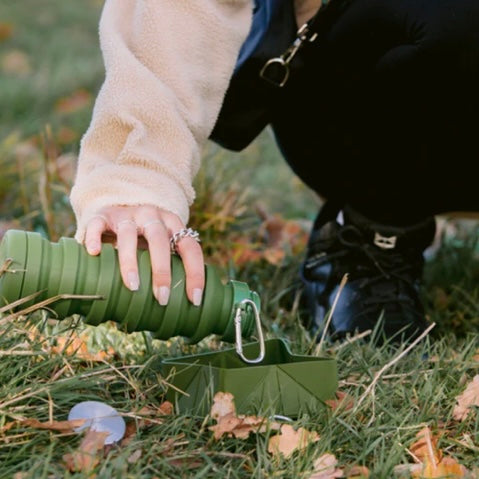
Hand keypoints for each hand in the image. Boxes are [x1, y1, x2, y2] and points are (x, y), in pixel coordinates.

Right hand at [83, 205, 203, 305]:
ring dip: (130, 261)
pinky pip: (97, 224)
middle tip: (162, 298)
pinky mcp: (102, 215)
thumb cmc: (145, 237)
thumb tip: (178, 312)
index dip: (195, 273)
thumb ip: (170, 266)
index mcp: (173, 224)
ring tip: (133, 286)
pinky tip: (94, 252)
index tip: (194, 300)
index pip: (190, 247)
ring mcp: (126, 215)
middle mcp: (151, 216)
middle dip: (162, 270)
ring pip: (128, 234)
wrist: (118, 205)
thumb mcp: (162, 245)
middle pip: (159, 240)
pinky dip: (94, 237)